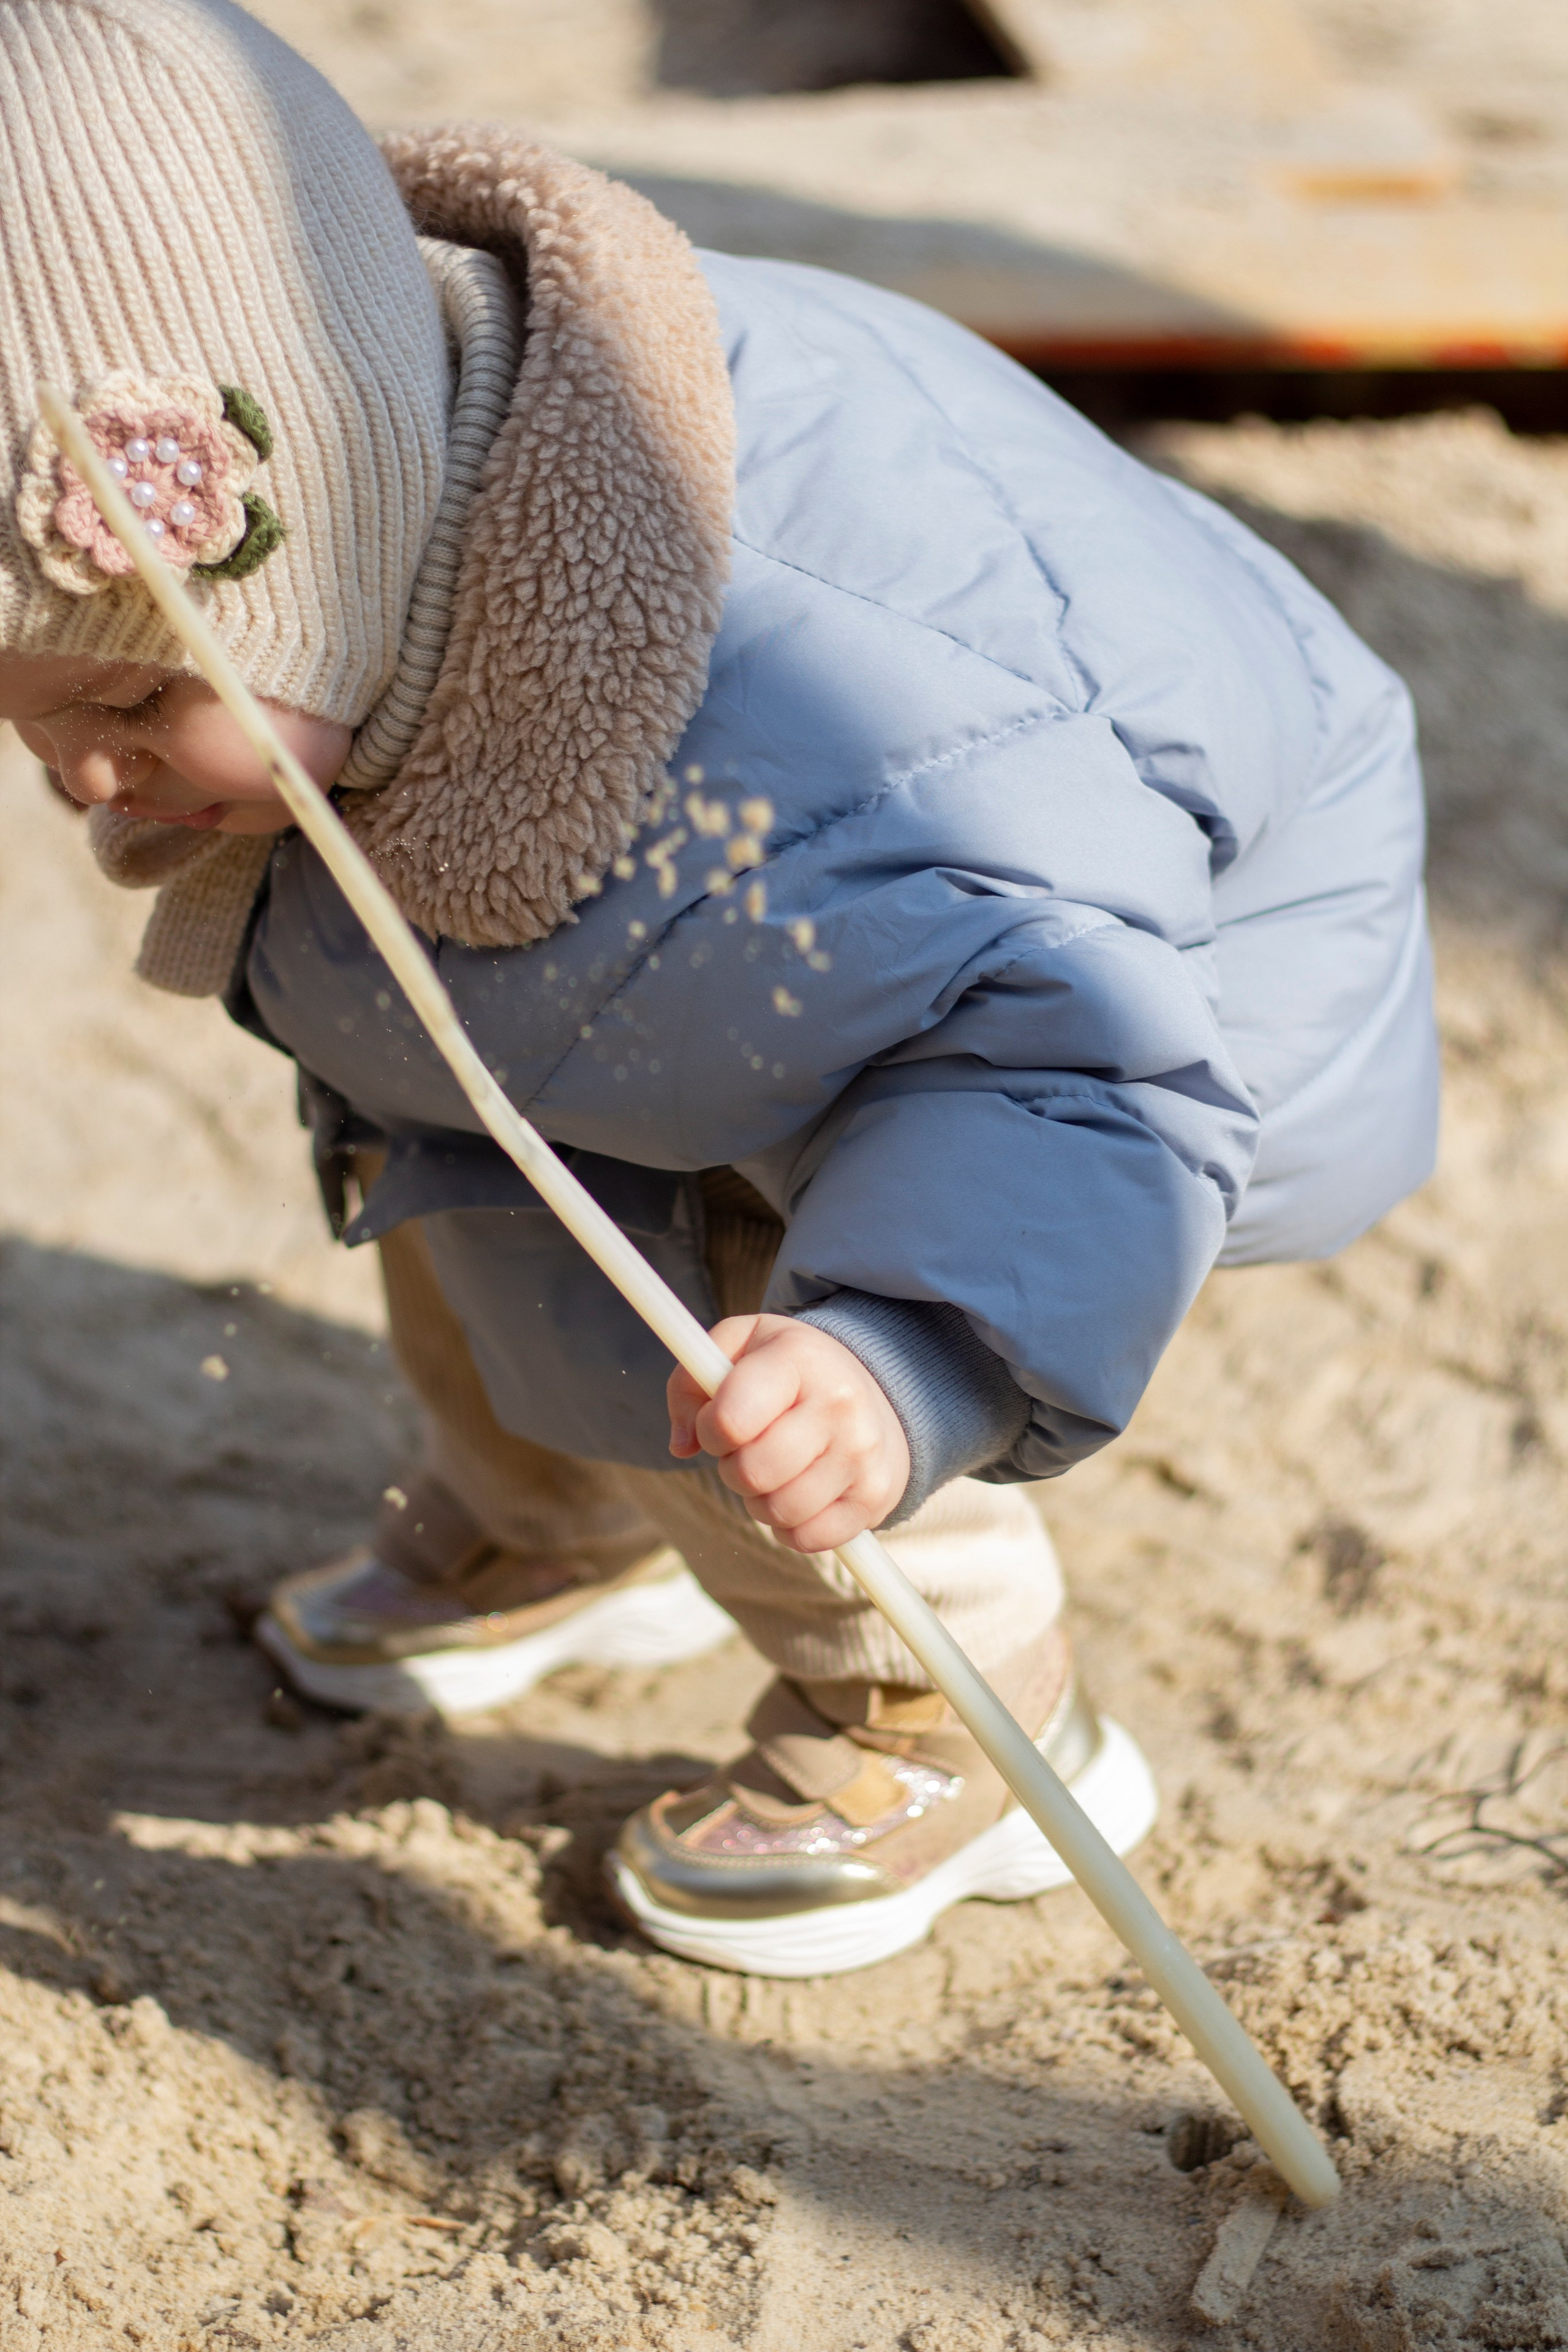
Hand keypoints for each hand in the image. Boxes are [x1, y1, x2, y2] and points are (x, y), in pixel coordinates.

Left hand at [667, 1314, 910, 1553]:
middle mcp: (838, 1402)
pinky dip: (790, 1527)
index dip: (709, 1431)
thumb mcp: (737, 1347)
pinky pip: (808, 1539)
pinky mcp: (874, 1496)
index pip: (729, 1420)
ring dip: (760, 1501)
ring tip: (774, 1472)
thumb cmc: (790, 1371)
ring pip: (778, 1511)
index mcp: (797, 1358)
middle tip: (747, 1451)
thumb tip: (682, 1445)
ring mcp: (861, 1452)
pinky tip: (798, 1495)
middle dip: (733, 1469)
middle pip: (751, 1473)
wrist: (875, 1390)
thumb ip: (690, 1383)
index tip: (720, 1424)